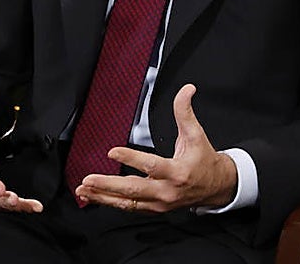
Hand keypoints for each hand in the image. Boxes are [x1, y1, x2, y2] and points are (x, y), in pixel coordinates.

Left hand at [74, 84, 236, 212]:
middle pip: (133, 190)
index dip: (131, 158)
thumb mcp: (196, 134)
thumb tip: (186, 90)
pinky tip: (95, 197)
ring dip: (103, 197)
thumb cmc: (203, 160)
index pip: (151, 166)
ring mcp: (159, 204)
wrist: (215, 187)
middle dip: (108, 185)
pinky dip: (111, 202)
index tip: (112, 152)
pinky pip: (129, 207)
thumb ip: (185, 112)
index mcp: (177, 172)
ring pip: (127, 202)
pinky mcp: (154, 209)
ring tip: (84, 190)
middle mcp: (167, 191)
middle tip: (88, 179)